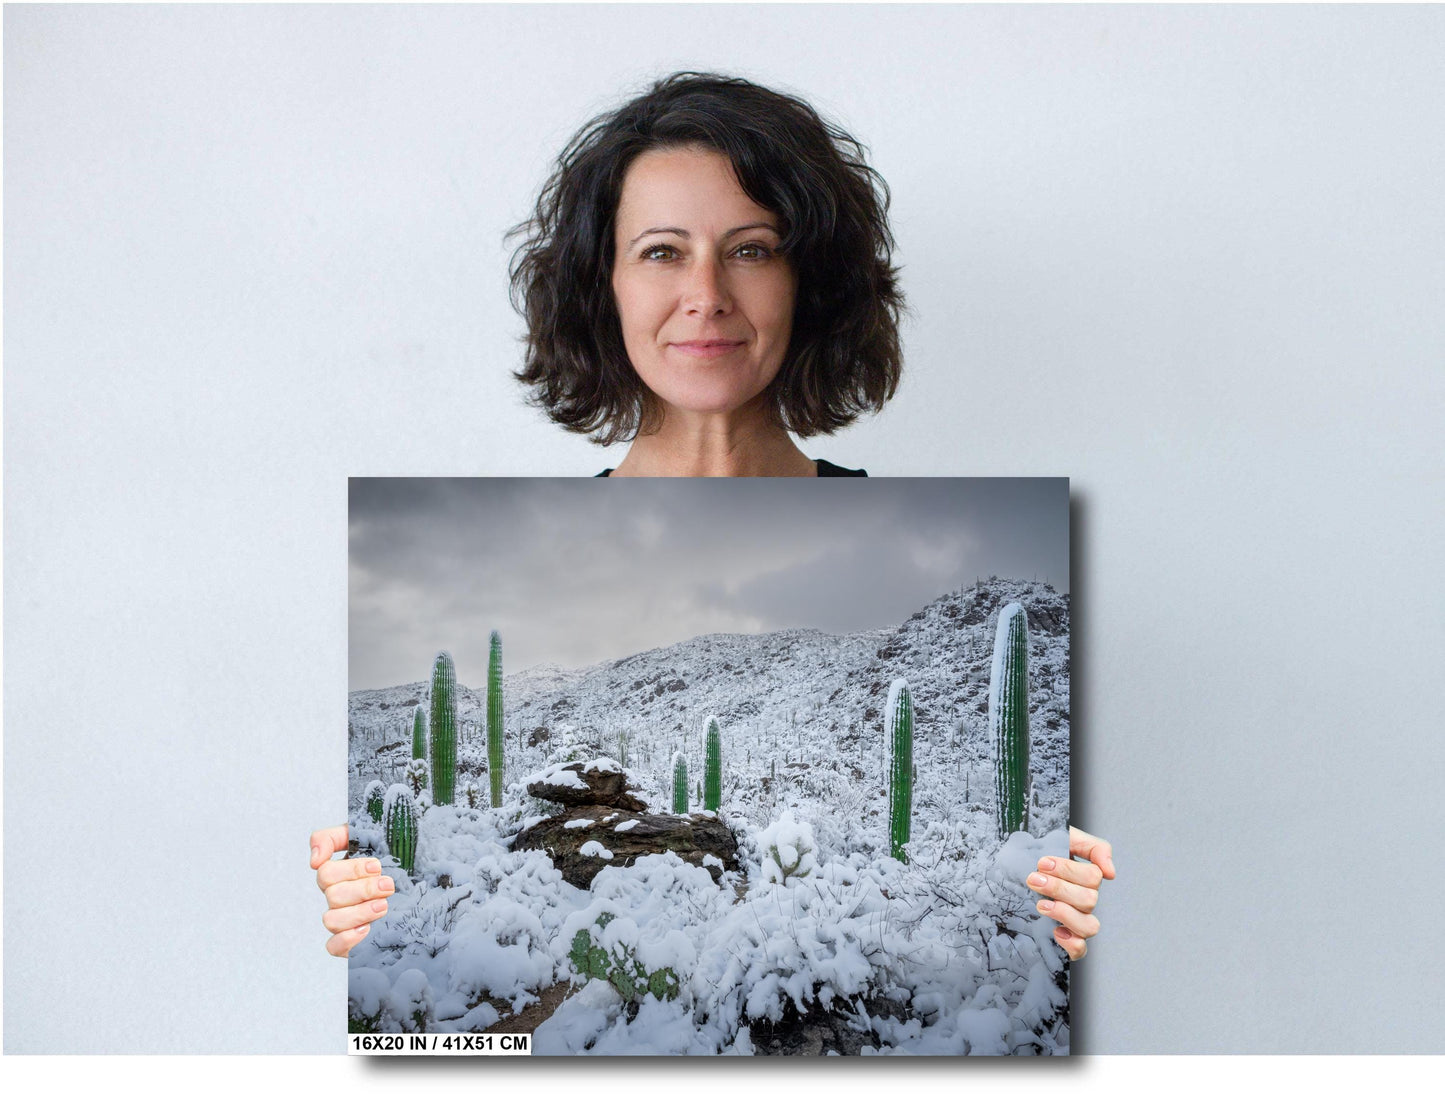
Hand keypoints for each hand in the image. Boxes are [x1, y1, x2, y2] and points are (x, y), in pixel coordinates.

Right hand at [310, 825, 394, 957]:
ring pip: (331, 920)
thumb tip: (314, 860)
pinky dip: (347, 939)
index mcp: (339, 873)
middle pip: (333, 895)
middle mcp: (338, 897)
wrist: (423, 881)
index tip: (377, 866)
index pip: (326, 872)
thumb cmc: (395, 856)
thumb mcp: (368, 835)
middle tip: (388, 885)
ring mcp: (343, 919)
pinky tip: (366, 929)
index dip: (351, 870)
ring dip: (359, 912)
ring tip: (384, 905)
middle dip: (363, 889)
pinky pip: (333, 946)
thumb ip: (333, 837)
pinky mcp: (350, 941)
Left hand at [1025, 826, 1114, 960]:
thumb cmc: (1038, 853)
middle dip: (1058, 888)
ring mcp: (1076, 921)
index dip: (1068, 870)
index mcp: (1085, 878)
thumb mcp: (1064, 839)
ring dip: (1064, 913)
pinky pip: (1080, 950)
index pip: (1093, 877)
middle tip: (1033, 879)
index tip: (1042, 862)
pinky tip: (1055, 931)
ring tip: (1040, 904)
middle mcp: (1084, 900)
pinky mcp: (1065, 938)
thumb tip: (1111, 873)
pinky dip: (1071, 943)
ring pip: (1089, 926)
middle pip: (1089, 900)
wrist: (1008, 869)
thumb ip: (1094, 847)